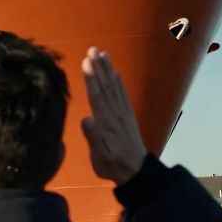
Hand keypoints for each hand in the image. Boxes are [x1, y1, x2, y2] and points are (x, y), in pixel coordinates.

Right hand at [81, 47, 147, 184]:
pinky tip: (116, 74)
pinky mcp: (128, 116)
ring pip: (114, 87)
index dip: (91, 78)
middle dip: (99, 67)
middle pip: (106, 86)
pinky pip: (123, 95)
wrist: (136, 172)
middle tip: (93, 49)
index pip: (96, 95)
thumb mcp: (99, 157)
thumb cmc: (112, 165)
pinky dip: (119, 82)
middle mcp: (115, 113)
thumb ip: (93, 138)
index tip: (86, 61)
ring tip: (103, 54)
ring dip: (108, 70)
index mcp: (105, 122)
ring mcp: (123, 113)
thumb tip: (86, 119)